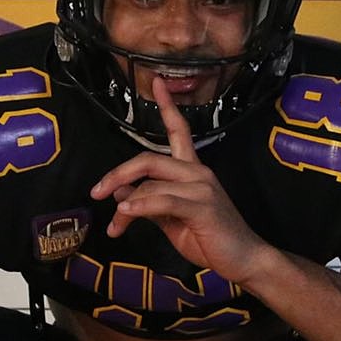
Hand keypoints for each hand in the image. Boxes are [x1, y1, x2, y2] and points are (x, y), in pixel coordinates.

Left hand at [88, 80, 273, 284]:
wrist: (243, 259)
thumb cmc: (209, 238)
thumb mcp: (171, 219)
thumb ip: (148, 202)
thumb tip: (119, 191)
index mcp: (192, 170)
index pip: (179, 130)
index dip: (167, 106)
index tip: (157, 82)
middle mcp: (197, 172)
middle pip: (149, 159)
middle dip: (118, 173)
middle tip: (96, 191)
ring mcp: (201, 187)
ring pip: (151, 182)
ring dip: (125, 204)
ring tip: (114, 224)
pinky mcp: (202, 206)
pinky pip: (163, 199)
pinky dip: (140, 206)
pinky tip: (125, 214)